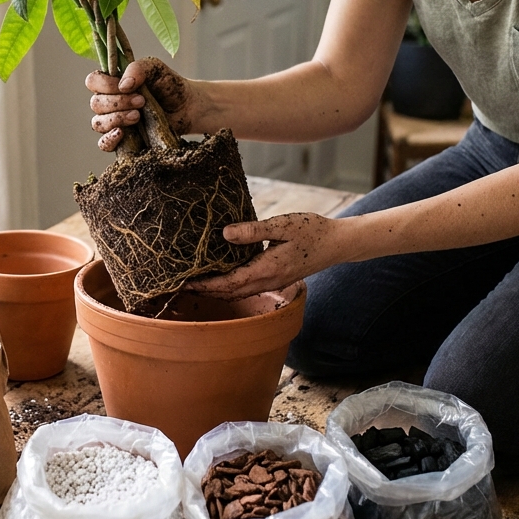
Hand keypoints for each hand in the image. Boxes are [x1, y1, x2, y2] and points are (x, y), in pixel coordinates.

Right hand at [86, 57, 197, 151]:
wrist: (186, 107)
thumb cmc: (169, 85)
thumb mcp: (155, 68)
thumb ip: (138, 68)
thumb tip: (123, 85)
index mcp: (112, 82)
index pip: (93, 81)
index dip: (105, 84)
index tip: (128, 86)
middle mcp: (109, 102)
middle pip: (96, 104)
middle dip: (118, 102)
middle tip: (141, 101)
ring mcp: (114, 122)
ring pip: (98, 123)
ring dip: (116, 118)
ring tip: (138, 116)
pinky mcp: (123, 140)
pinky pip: (104, 144)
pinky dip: (109, 139)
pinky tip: (122, 133)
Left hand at [185, 213, 339, 299]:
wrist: (337, 244)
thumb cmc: (312, 231)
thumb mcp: (282, 225)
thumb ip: (253, 230)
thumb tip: (225, 234)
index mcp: (266, 269)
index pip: (228, 283)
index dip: (205, 284)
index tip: (184, 282)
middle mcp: (268, 281)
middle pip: (229, 293)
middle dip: (205, 291)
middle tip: (181, 285)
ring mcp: (273, 283)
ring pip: (238, 293)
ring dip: (217, 291)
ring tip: (196, 283)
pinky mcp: (276, 279)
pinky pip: (248, 288)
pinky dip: (230, 286)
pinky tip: (222, 277)